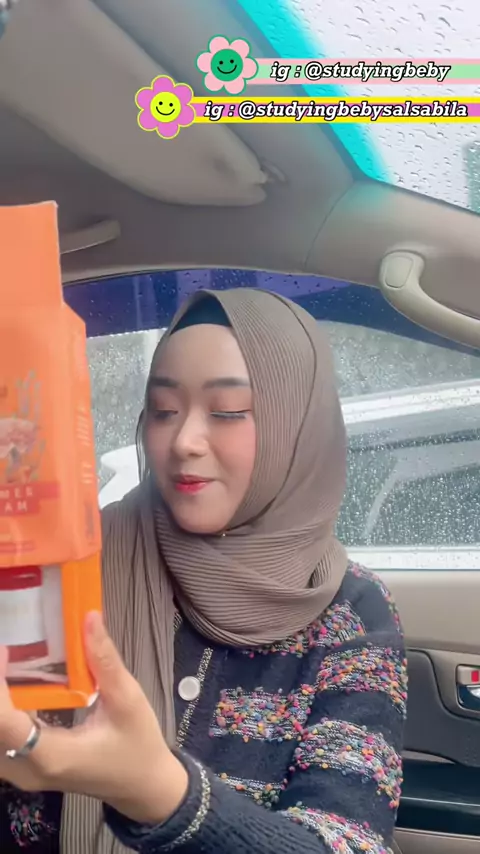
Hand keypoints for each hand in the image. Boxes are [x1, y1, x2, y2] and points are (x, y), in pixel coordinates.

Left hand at [0, 612, 187, 824]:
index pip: (3, 722)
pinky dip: (3, 710)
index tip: (4, 650)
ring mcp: (22, 773)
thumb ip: (104, 660)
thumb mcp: (127, 700)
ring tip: (9, 664)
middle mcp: (27, 769)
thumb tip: (88, 617)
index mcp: (51, 755)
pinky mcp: (25, 768)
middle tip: (7, 652)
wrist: (143, 785)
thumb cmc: (138, 745)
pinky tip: (13, 684)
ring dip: (0, 698)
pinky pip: (1, 738)